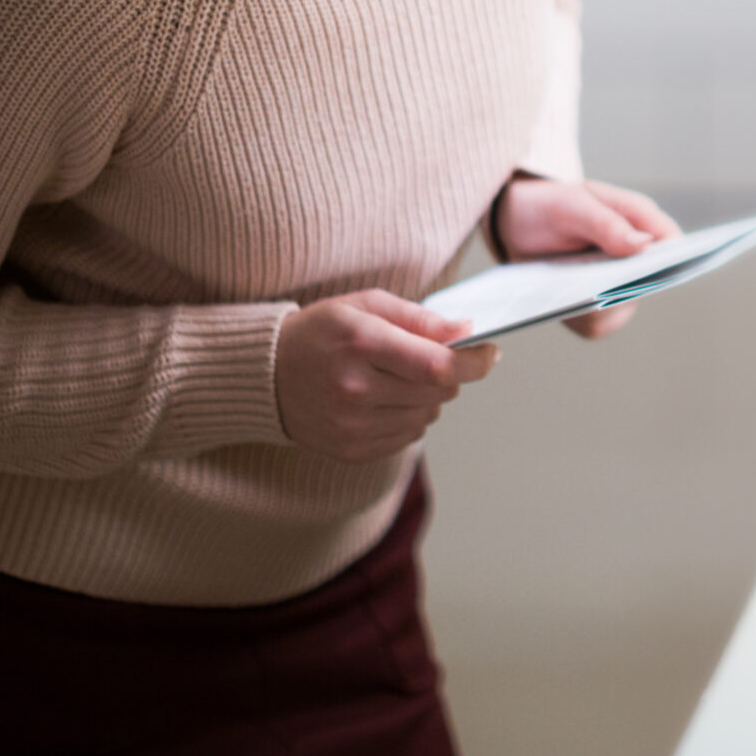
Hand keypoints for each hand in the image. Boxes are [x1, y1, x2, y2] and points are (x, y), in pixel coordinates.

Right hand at [276, 290, 498, 462]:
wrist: (264, 375)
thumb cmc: (321, 332)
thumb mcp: (366, 305)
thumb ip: (420, 317)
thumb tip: (466, 331)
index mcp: (361, 345)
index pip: (438, 365)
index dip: (474, 361)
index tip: (490, 352)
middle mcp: (355, 389)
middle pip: (439, 391)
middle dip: (451, 374)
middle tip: (435, 358)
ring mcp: (352, 425)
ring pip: (428, 414)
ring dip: (429, 395)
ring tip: (399, 377)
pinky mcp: (351, 450)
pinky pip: (409, 436)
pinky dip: (409, 416)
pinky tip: (385, 399)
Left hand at [495, 177, 680, 339]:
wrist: (514, 227)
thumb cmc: (549, 207)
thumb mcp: (571, 205)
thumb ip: (606, 223)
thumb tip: (645, 244)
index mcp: (640, 220)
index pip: (673, 243)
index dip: (674, 259)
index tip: (653, 271)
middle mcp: (636, 255)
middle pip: (651, 283)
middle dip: (623, 288)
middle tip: (593, 286)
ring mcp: (619, 283)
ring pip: (623, 309)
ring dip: (596, 306)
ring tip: (568, 290)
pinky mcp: (598, 308)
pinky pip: (598, 325)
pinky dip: (578, 317)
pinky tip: (560, 300)